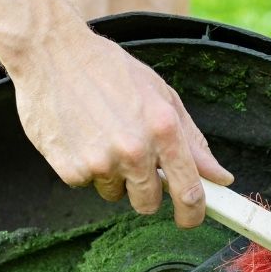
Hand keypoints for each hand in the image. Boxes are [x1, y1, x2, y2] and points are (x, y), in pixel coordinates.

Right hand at [7, 30, 233, 227]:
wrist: (50, 53)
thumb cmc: (110, 71)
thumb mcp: (161, 97)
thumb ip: (193, 142)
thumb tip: (221, 178)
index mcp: (163, 129)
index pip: (189, 191)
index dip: (193, 213)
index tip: (190, 218)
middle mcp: (134, 150)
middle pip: (148, 204)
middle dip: (144, 191)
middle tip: (132, 161)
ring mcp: (100, 162)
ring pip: (115, 194)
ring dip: (111, 175)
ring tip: (100, 136)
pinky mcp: (70, 169)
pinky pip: (86, 184)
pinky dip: (84, 167)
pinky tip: (78, 136)